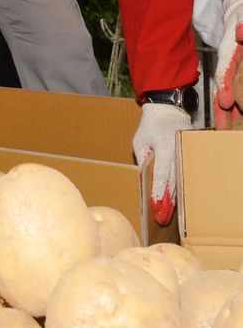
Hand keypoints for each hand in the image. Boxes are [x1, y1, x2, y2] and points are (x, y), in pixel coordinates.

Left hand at [133, 103, 193, 224]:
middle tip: (161, 218)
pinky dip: (178, 188)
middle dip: (167, 201)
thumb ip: (142, 159)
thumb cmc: (149, 125)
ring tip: (167, 214)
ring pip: (179, 180)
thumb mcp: (139, 141)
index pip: (162, 174)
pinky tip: (174, 200)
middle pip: (173, 181)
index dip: (158, 192)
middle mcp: (177, 151)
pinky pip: (182, 174)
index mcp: (165, 147)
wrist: (167, 109)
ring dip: (174, 198)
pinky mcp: (187, 154)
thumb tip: (142, 179)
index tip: (155, 206)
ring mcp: (184, 152)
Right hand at [214, 0, 242, 128]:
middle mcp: (229, 66)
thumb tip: (241, 32)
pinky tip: (236, 118)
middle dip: (223, 110)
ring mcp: (233, 72)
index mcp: (229, 54)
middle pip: (223, 91)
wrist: (239, 15)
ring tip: (227, 131)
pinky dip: (235, 107)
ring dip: (228, 113)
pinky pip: (234, 92)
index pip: (225, 74)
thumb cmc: (241, 18)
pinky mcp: (237, 74)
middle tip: (224, 129)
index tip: (226, 101)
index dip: (226, 88)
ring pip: (229, 96)